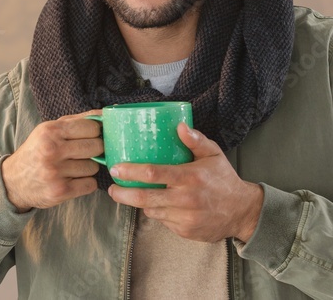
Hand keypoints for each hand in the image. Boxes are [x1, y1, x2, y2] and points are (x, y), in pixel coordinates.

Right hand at [1, 111, 102, 212]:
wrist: (13, 181)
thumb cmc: (36, 152)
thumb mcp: (49, 131)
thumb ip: (76, 121)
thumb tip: (104, 115)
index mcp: (50, 131)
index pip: (91, 127)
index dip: (94, 133)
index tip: (88, 137)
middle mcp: (52, 150)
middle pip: (96, 147)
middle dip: (94, 151)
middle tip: (83, 153)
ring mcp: (55, 172)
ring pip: (93, 167)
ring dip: (87, 168)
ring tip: (72, 168)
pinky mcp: (60, 191)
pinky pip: (90, 185)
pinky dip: (85, 183)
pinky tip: (72, 180)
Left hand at [107, 124, 263, 242]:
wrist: (243, 212)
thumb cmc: (224, 180)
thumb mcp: (214, 155)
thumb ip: (195, 140)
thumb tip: (179, 125)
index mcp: (189, 178)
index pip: (154, 173)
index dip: (131, 171)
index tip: (116, 169)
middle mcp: (185, 199)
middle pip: (145, 198)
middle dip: (123, 194)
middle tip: (112, 188)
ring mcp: (185, 218)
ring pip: (151, 210)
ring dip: (141, 203)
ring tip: (137, 194)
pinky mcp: (185, 231)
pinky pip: (162, 221)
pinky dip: (158, 212)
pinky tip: (163, 205)